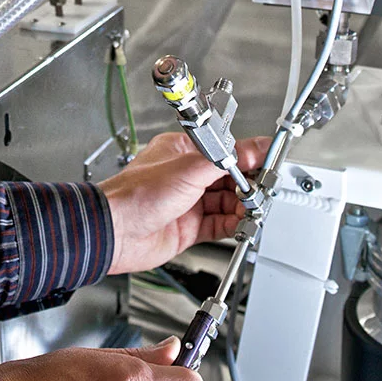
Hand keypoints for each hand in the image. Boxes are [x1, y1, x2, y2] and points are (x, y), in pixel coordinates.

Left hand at [99, 132, 270, 275]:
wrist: (114, 232)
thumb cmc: (135, 195)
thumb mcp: (189, 169)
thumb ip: (228, 160)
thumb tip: (255, 147)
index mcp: (182, 153)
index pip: (224, 153)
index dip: (247, 159)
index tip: (267, 163)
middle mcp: (185, 177)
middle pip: (228, 179)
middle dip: (247, 185)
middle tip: (263, 191)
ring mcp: (187, 203)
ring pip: (226, 202)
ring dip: (242, 206)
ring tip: (254, 209)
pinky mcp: (188, 228)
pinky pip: (219, 224)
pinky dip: (233, 224)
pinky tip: (242, 223)